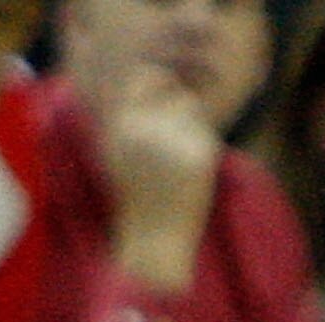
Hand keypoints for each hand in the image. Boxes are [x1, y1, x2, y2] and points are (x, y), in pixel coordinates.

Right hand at [99, 66, 220, 292]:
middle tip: (177, 134)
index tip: (166, 96)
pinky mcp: (199, 153)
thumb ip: (130, 117)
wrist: (154, 241)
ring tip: (181, 156)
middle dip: (178, 106)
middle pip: (172, 88)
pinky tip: (192, 171)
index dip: (159, 82)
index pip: (145, 77)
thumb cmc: (136, 199)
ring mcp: (173, 139)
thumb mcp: (119, 153)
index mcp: (121, 125)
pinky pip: (205, 131)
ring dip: (192, 124)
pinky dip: (202, 144)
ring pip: (192, 107)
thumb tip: (155, 81)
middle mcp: (144, 127)